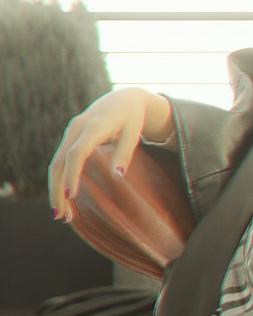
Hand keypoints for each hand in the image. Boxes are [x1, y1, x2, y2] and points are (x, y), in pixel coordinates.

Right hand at [49, 87, 171, 220]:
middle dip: (57, 189)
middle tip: (62, 216)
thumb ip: (124, 152)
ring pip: (55, 163)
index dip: (72, 174)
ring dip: (56, 189)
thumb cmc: (132, 117)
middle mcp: (76, 128)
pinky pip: (60, 161)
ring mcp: (70, 132)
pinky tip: (64, 199)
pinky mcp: (69, 138)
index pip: (77, 152)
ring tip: (62, 215)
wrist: (123, 99)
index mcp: (93, 126)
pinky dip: (60, 180)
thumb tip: (117, 175)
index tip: (71, 196)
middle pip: (59, 161)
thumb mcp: (134, 133)